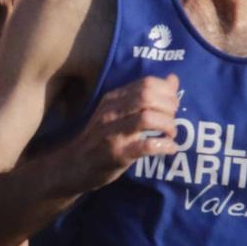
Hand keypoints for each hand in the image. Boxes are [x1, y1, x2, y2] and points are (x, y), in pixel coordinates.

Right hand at [65, 75, 182, 192]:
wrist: (73, 165)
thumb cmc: (99, 138)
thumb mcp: (118, 113)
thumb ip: (144, 96)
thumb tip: (173, 80)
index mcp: (113, 99)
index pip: (145, 83)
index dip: (166, 91)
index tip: (173, 104)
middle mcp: (111, 112)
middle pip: (148, 97)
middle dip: (169, 107)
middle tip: (173, 119)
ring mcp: (112, 133)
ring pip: (147, 118)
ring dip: (168, 125)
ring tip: (171, 134)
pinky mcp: (117, 154)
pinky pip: (146, 146)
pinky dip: (164, 145)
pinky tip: (171, 148)